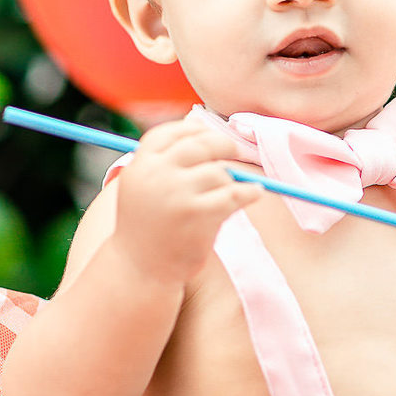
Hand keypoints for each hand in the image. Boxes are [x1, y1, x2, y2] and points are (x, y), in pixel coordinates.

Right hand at [110, 120, 262, 289]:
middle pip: (200, 145)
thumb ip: (164, 160)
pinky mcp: (198, 214)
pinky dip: (249, 192)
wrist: (140, 269)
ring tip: (230, 191)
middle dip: (221, 145)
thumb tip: (199, 126)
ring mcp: (178, 193)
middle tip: (233, 150)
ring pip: (219, 172)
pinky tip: (255, 193)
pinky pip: (234, 194)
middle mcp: (157, 174)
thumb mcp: (143, 186)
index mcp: (140, 165)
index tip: (209, 136)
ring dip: (229, 180)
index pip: (171, 132)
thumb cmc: (148, 226)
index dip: (194, 130)